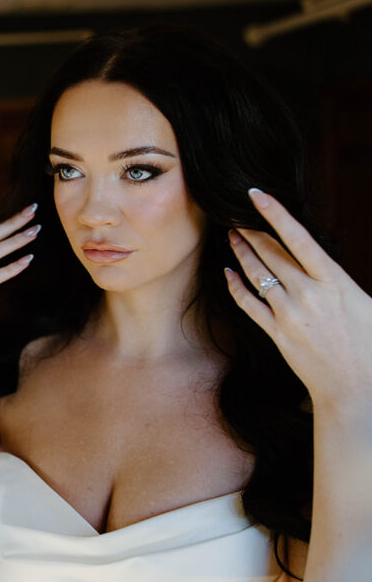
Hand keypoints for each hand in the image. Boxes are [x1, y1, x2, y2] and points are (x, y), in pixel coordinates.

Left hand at [224, 188, 371, 413]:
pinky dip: (235, 287)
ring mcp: (289, 314)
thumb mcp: (367, 304)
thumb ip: (340, 280)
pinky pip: (248, 304)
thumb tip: (324, 261)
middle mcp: (309, 294)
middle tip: (236, 216)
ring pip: (257, 275)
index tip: (257, 195)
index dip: (276, 214)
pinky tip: (227, 274)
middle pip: (272, 253)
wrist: (357, 389)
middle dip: (252, 231)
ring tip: (232, 237)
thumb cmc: (371, 346)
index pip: (300, 238)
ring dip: (242, 253)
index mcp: (336, 282)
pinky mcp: (276, 333)